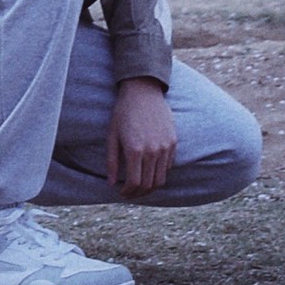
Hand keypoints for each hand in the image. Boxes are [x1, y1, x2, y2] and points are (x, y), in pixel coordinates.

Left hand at [108, 77, 177, 193]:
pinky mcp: (173, 142)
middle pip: (149, 185)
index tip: (122, 193)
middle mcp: (152, 151)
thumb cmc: (123, 112)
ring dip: (151, 187)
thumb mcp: (112, 134)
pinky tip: (150, 170)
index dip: (128, 193)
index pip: (135, 183)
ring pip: (161, 179)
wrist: (143, 91)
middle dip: (139, 194)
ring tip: (140, 186)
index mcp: (135, 150)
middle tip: (130, 194)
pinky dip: (160, 173)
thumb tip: (111, 183)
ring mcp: (165, 147)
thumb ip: (111, 161)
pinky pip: (169, 166)